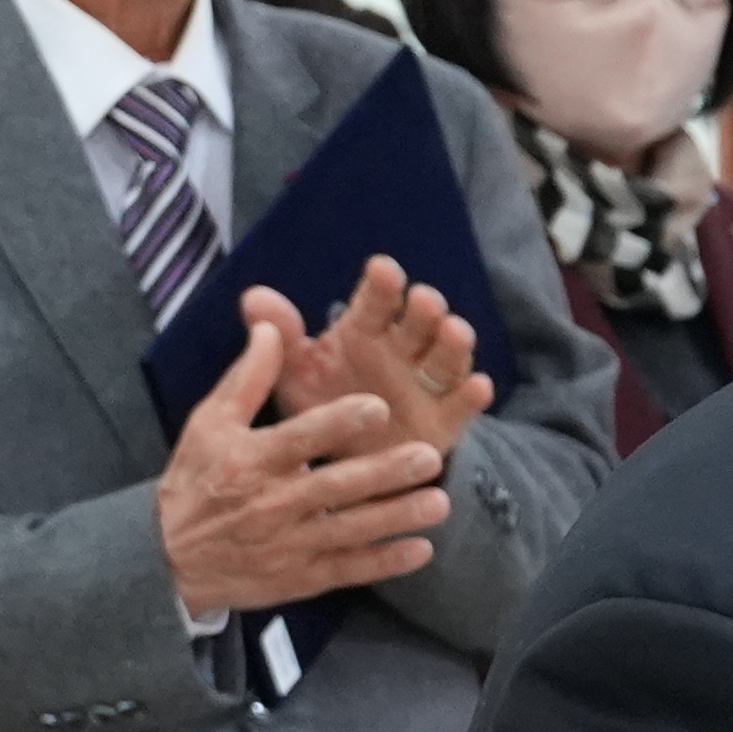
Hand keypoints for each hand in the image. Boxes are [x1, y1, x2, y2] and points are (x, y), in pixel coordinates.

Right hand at [153, 311, 449, 625]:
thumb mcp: (209, 423)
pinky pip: (347, 570)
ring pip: (349, 531)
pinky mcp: (299, 578)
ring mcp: (288, 544)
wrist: (168, 559)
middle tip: (431, 455)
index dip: (338, 423)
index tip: (379, 405)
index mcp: (250, 460)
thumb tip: (269, 326)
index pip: (299, 439)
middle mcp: (270, 504)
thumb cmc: (195, 481)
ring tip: (440, 502)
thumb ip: (247, 378)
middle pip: (335, 487)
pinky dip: (383, 563)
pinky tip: (421, 550)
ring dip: (396, 518)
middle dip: (384, 472)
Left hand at [268, 256, 496, 459]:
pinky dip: (473, 395)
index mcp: (366, 331)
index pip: (377, 301)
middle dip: (425, 310)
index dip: (382, 284)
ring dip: (454, 342)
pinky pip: (463, 404)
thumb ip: (282, 337)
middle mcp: (403, 350)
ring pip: (448, 356)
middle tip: (423, 300)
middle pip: (420, 322)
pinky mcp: (447, 418)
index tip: (381, 269)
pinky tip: (479, 387)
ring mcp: (428, 383)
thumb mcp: (296, 372)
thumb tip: (253, 297)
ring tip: (455, 331)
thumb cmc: (321, 404)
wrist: (346, 462)